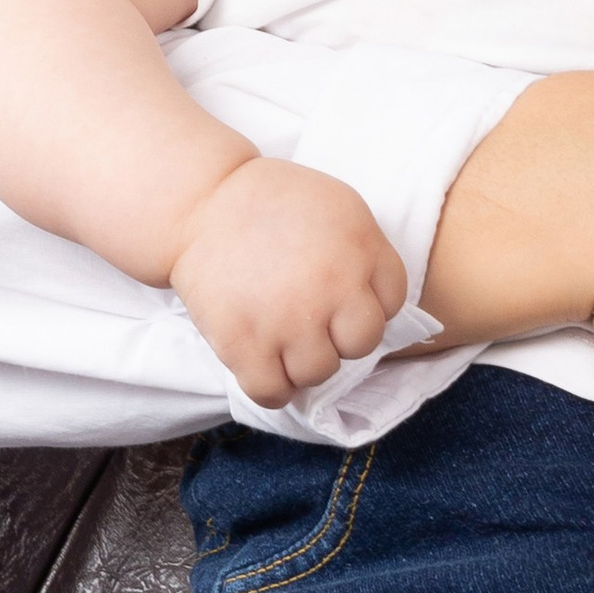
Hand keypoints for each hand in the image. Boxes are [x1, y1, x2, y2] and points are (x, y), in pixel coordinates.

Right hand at [170, 157, 409, 409]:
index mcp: (361, 248)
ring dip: (305, 362)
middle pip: (362, 343)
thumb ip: (366, 250)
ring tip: (285, 339)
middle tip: (314, 320)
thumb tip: (377, 301)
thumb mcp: (340, 206)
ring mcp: (287, 319)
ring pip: (319, 372)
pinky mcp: (243, 343)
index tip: (342, 298)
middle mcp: (332, 287)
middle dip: (341, 335)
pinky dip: (273, 389)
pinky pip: (272, 392)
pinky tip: (265, 367)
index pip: (392, 303)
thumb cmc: (272, 200)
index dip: (367, 303)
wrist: (201, 202)